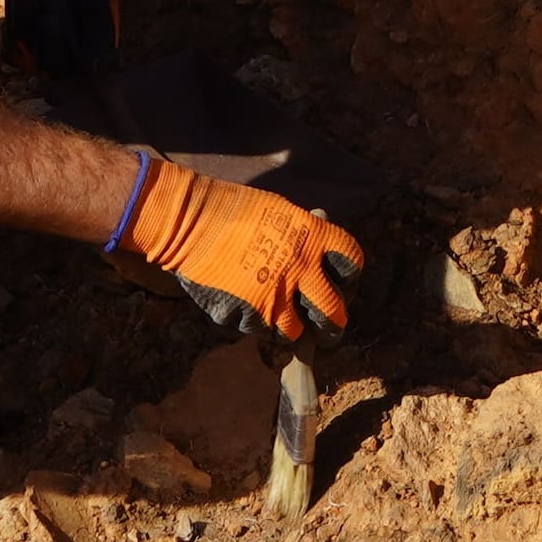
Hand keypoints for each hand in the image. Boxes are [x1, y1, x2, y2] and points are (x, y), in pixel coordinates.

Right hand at [119, 159, 362, 342]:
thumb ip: (304, 235)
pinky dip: (254, 322)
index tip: (342, 284)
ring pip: (294, 331)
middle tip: (329, 332)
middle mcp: (300, 271)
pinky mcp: (245, 316)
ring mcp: (273, 298)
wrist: (190, 222)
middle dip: (333, 327)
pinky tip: (244, 305)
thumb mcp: (282, 211)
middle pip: (333, 313)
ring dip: (290, 329)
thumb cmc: (235, 210)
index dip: (349, 277)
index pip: (351, 264)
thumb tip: (319, 251)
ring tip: (282, 322)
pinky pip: (258, 330)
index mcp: (313, 239)